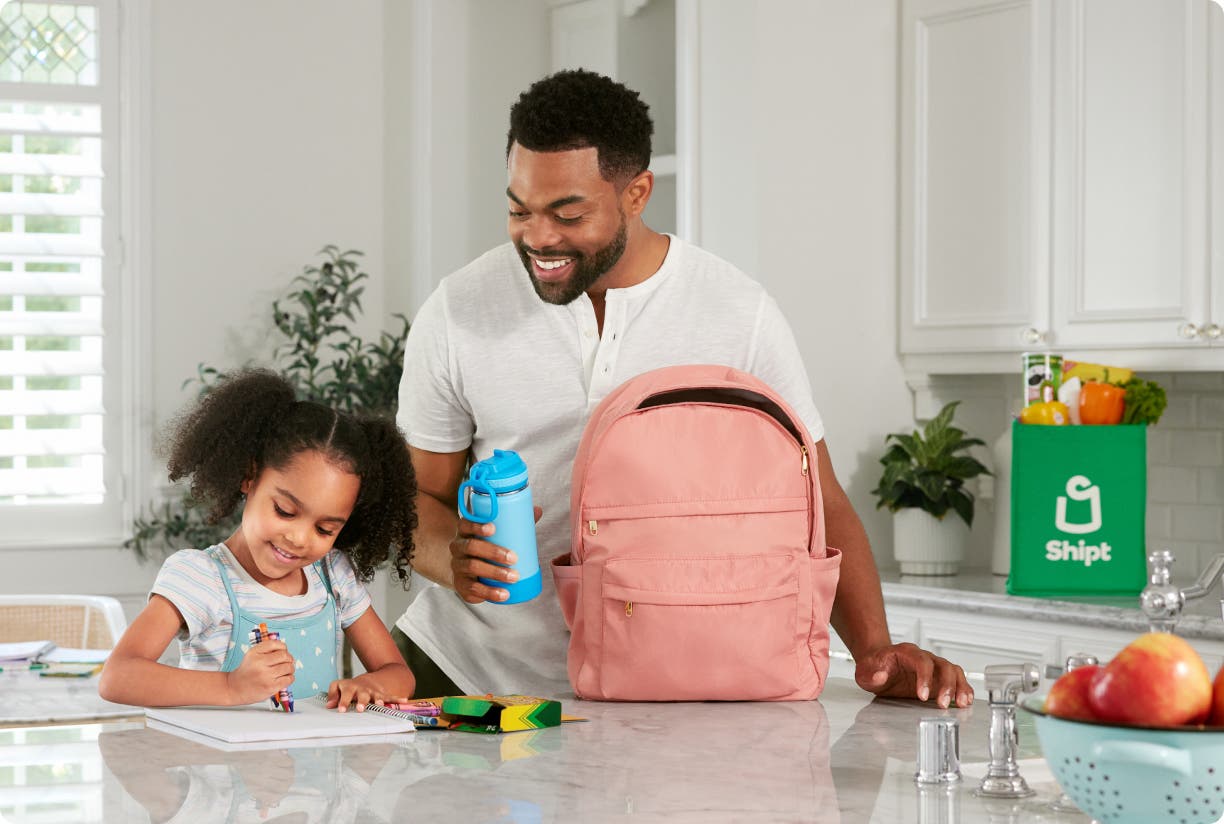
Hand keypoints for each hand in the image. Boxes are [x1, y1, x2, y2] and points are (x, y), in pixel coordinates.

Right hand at [225, 639, 294, 704]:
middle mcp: (259, 663)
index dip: (283, 647)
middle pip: (285, 656)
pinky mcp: (271, 687)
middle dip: (289, 658)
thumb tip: (286, 648)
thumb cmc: (248, 671)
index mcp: (254, 653)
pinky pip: (289, 679)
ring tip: (285, 671)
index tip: (282, 651)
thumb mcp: (252, 654)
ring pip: (289, 667)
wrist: (235, 688)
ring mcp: (265, 676)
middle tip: (287, 662)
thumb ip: (267, 648)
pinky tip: (284, 678)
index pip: (276, 644)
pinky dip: (289, 678)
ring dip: (290, 669)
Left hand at [326, 677, 395, 711]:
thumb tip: (329, 705)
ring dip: (378, 700)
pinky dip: (397, 699)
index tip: (341, 710)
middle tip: (360, 708)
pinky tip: (405, 701)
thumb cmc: (349, 688)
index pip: (345, 693)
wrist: (367, 680)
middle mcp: (362, 689)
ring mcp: (373, 692)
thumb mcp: (338, 687)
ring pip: (376, 695)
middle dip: (362, 701)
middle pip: (362, 694)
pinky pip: (390, 697)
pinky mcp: (382, 695)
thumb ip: (333, 695)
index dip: (343, 701)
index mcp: (350, 687)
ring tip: (380, 704)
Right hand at [449, 505, 541, 603]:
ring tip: (514, 577)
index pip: (465, 524)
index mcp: (465, 532)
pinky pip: (472, 589)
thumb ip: (515, 523)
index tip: (493, 528)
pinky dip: (489, 593)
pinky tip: (504, 594)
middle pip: (471, 546)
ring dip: (495, 573)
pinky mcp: (461, 586)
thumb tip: (537, 510)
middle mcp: (458, 548)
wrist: (467, 574)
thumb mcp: (497, 535)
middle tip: (513, 558)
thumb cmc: (486, 548)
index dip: (476, 526)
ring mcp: (458, 567)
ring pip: (472, 567)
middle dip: (493, 552)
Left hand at [854, 642, 973, 708]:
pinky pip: (956, 679)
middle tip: (943, 704)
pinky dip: (963, 688)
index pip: (921, 661)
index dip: (925, 677)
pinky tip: (965, 701)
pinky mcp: (938, 678)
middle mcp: (923, 657)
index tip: (922, 696)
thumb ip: (870, 675)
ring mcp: (933, 667)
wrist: (878, 664)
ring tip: (962, 703)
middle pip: (942, 665)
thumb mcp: (864, 672)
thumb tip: (880, 677)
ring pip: (953, 670)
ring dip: (959, 686)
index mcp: (905, 652)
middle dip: (946, 685)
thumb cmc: (873, 667)